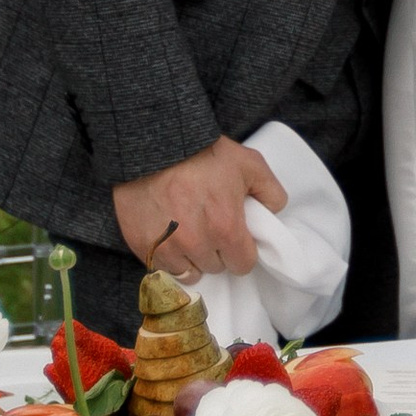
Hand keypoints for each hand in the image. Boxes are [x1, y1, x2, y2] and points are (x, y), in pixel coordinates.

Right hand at [114, 138, 285, 280]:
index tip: (235, 237)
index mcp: (226, 228)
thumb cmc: (202, 153)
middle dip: (216, 251)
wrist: (154, 144)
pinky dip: (167, 256)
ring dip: (192, 258)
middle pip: (215, 267)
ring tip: (187, 232)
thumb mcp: (248, 163)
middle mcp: (196, 244)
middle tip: (209, 226)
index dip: (241, 251)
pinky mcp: (142, 246)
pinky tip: (167, 235)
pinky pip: (162, 267)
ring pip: (188, 271)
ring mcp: (167, 248)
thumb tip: (273, 212)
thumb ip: (270, 191)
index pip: (242, 264)